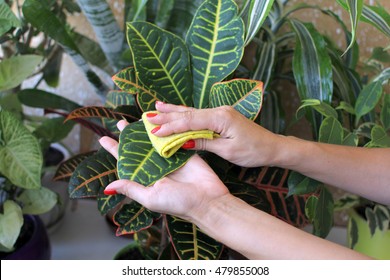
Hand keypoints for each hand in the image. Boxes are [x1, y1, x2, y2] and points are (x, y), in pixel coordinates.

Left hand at [99, 120, 228, 221]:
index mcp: (146, 178)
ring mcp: (170, 158)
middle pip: (139, 148)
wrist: (207, 200)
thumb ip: (131, 189)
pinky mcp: (183, 151)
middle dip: (129, 136)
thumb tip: (108, 187)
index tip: (103, 139)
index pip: (126, 162)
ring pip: (154, 141)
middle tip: (121, 123)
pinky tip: (157, 121)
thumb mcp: (150, 198)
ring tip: (135, 119)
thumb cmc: (178, 203)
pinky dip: (165, 129)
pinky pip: (172, 138)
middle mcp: (156, 167)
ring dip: (145, 130)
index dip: (115, 150)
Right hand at [146, 102, 282, 166]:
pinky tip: (176, 110)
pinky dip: (185, 114)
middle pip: (188, 114)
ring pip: (191, 112)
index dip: (171, 127)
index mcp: (220, 117)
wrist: (271, 146)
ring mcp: (220, 112)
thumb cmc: (253, 150)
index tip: (154, 132)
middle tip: (147, 118)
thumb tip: (184, 141)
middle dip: (167, 117)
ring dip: (173, 112)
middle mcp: (219, 111)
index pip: (190, 121)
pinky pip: (198, 115)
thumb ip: (205, 142)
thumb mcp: (228, 150)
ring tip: (155, 108)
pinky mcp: (220, 117)